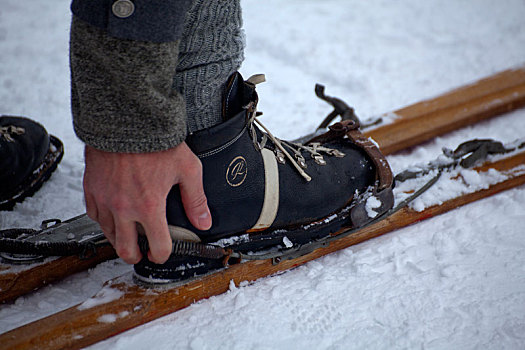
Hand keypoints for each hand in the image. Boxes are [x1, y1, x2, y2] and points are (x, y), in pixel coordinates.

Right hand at [83, 142, 211, 263]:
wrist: (128, 119)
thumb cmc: (156, 142)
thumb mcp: (187, 169)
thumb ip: (196, 199)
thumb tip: (204, 221)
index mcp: (149, 206)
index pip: (157, 246)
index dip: (162, 254)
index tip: (162, 253)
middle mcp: (124, 208)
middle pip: (126, 250)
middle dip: (136, 257)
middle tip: (141, 254)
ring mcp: (105, 199)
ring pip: (108, 234)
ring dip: (120, 239)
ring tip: (129, 235)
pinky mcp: (91, 189)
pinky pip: (94, 215)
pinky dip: (104, 220)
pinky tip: (113, 215)